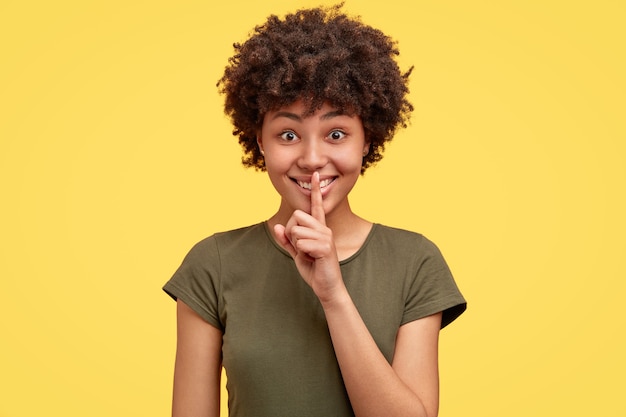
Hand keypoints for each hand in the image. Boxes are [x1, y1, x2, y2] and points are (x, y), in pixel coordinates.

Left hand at [273, 172, 344, 301]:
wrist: (327, 286)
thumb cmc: (314, 269)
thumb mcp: (296, 253)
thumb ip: (287, 240)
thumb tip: (277, 226)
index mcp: (318, 228)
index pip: (316, 206)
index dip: (315, 190)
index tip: (315, 175)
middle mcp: (324, 228)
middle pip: (296, 216)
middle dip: (292, 233)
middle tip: (301, 247)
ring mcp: (326, 236)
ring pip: (296, 231)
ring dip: (297, 246)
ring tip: (308, 254)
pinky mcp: (325, 247)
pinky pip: (301, 243)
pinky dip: (302, 253)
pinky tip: (312, 259)